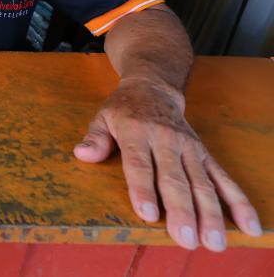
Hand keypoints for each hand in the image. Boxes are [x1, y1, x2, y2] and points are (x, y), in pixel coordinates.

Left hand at [74, 78, 261, 250]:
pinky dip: (237, 202)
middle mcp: (166, 141)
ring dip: (210, 214)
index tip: (148, 215)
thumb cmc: (123, 109)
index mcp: (136, 132)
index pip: (139, 164)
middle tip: (186, 239)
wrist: (154, 87)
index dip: (143, 190)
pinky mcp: (204, 154)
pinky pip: (223, 179)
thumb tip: (82, 154)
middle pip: (174, 179)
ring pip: (202, 183)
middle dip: (181, 211)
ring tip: (214, 242)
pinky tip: (247, 225)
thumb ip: (95, 138)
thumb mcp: (102, 117)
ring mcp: (188, 148)